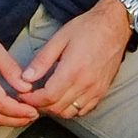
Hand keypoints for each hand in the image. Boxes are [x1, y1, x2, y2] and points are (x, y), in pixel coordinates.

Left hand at [17, 0, 130, 119]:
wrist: (114, 25)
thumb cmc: (87, 28)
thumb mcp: (60, 38)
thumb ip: (42, 60)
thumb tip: (26, 78)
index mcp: (73, 70)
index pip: (48, 97)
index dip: (32, 100)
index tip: (23, 95)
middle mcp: (85, 84)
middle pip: (57, 108)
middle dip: (40, 105)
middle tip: (31, 96)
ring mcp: (95, 90)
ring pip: (70, 112)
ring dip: (55, 109)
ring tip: (45, 97)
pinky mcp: (102, 92)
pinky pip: (83, 110)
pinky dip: (70, 109)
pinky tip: (64, 97)